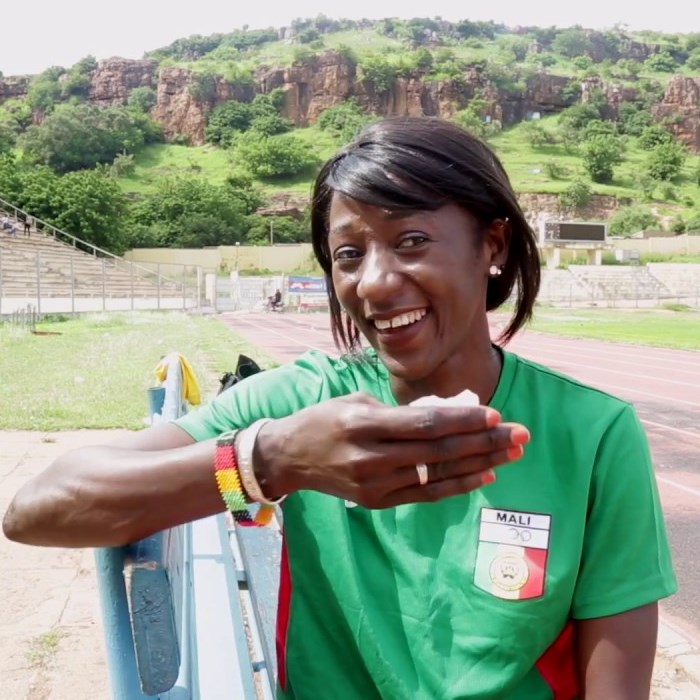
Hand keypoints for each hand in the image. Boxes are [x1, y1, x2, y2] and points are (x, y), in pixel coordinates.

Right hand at [253, 393, 528, 508]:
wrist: (290, 457)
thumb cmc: (325, 419)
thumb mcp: (357, 401)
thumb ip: (400, 411)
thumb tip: (448, 414)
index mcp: (363, 423)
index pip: (424, 423)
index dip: (463, 420)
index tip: (495, 415)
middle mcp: (370, 457)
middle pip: (439, 450)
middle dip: (484, 441)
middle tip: (520, 434)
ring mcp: (374, 484)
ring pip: (437, 474)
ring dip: (479, 463)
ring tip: (512, 453)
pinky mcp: (378, 502)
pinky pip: (426, 495)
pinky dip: (457, 485)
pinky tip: (485, 474)